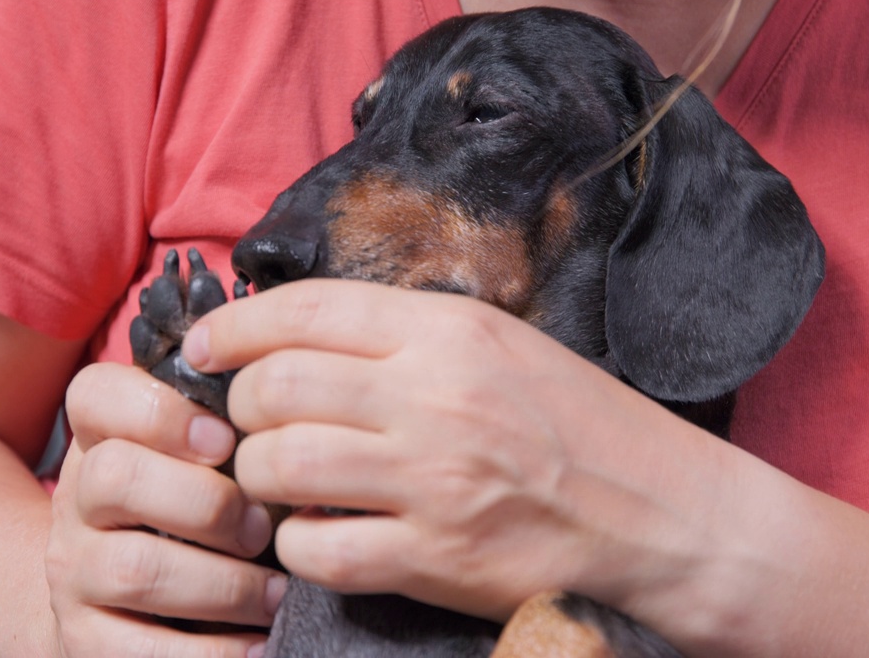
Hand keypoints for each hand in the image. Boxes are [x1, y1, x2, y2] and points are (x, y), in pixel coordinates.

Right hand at [45, 362, 286, 657]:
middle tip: (263, 528)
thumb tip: (300, 419)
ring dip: (224, 585)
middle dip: (207, 503)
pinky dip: (213, 653)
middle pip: (116, 477)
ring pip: (134, 568)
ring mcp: (73, 573)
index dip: (163, 413)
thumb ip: (232, 429)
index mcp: (102, 438)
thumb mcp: (196, 461)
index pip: (96, 396)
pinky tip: (258, 644)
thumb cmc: (188, 513)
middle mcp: (76, 500)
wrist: (117, 605)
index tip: (228, 440)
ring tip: (276, 594)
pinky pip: (140, 651)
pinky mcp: (83, 641)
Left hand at [183, 280, 726, 621]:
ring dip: (260, 474)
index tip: (206, 345)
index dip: (235, 324)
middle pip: (275, 387)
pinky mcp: (436, 559)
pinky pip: (317, 549)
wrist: (663, 515)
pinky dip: (297, 543)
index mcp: (451, 332)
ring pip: (281, 465)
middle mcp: (436, 397)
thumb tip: (305, 339)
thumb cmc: (580, 425)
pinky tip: (317, 533)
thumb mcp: (504, 346)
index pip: (307, 309)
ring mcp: (434, 481)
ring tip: (279, 478)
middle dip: (240, 406)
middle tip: (253, 422)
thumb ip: (409, 337)